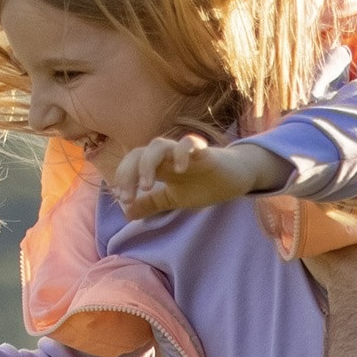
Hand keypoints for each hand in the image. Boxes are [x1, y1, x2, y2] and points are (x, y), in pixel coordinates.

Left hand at [112, 133, 290, 215]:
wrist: (233, 179)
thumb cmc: (202, 184)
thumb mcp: (172, 198)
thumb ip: (150, 203)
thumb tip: (126, 213)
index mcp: (157, 166)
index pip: (131, 164)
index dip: (123, 179)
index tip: (123, 200)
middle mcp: (166, 156)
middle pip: (139, 153)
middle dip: (129, 173)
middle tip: (129, 196)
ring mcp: (184, 152)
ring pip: (158, 145)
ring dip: (147, 164)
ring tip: (148, 186)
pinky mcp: (204, 152)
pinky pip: (190, 143)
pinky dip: (182, 153)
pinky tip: (180, 169)